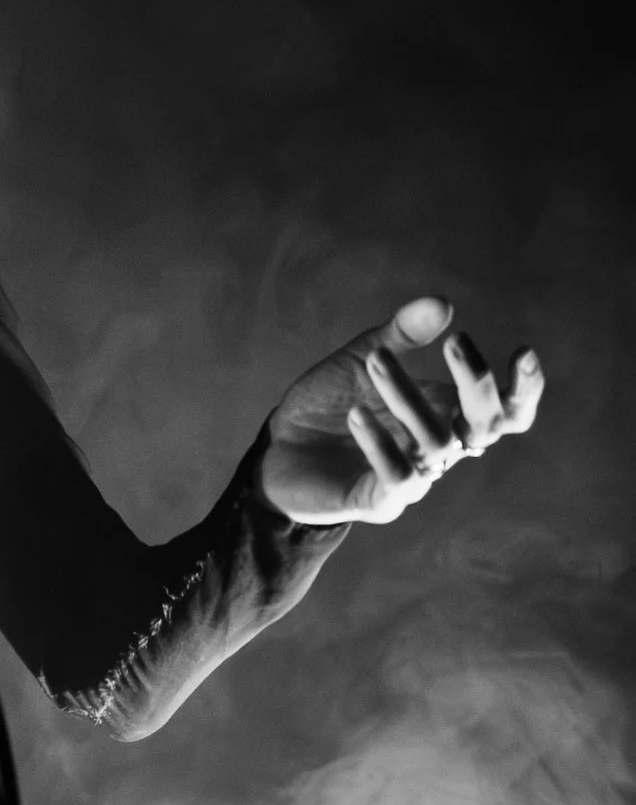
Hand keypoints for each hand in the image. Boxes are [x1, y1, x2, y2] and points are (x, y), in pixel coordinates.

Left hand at [257, 292, 542, 527]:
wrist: (278, 448)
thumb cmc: (331, 402)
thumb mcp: (365, 355)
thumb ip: (402, 332)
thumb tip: (442, 303)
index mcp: (448, 413)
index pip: (508, 411)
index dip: (525, 389)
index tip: (522, 351)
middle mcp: (440, 448)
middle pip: (486, 426)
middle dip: (478, 383)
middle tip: (455, 342)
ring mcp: (414, 479)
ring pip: (436, 442)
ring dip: (408, 397)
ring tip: (374, 360)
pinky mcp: (380, 502)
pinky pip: (396, 476)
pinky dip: (380, 444)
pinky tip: (355, 415)